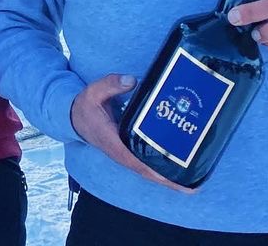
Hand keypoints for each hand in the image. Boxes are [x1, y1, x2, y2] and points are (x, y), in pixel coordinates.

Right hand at [70, 74, 192, 191]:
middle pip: (146, 172)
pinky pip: (146, 165)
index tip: (170, 176)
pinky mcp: (127, 152)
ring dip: (167, 179)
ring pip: (148, 172)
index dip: (153, 169)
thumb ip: (111, 84)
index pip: (134, 159)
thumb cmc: (86, 105)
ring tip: (192, 182)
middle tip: (192, 187)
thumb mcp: (94, 91)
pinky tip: (176, 168)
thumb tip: (132, 80)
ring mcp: (124, 155)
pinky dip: (161, 171)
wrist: (75, 117)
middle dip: (168, 181)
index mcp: (112, 140)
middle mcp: (120, 153)